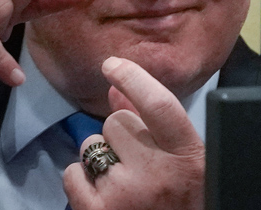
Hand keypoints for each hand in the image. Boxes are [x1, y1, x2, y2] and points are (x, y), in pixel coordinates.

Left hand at [63, 57, 204, 209]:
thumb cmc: (183, 199)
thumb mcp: (183, 159)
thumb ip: (152, 121)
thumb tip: (116, 87)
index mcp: (188, 154)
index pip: (159, 104)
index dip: (133, 78)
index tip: (112, 64)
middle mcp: (159, 172)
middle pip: (117, 120)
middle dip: (120, 134)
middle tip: (138, 161)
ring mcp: (126, 194)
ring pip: (92, 145)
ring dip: (101, 157)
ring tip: (124, 181)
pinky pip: (72, 172)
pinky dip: (80, 180)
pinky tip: (103, 194)